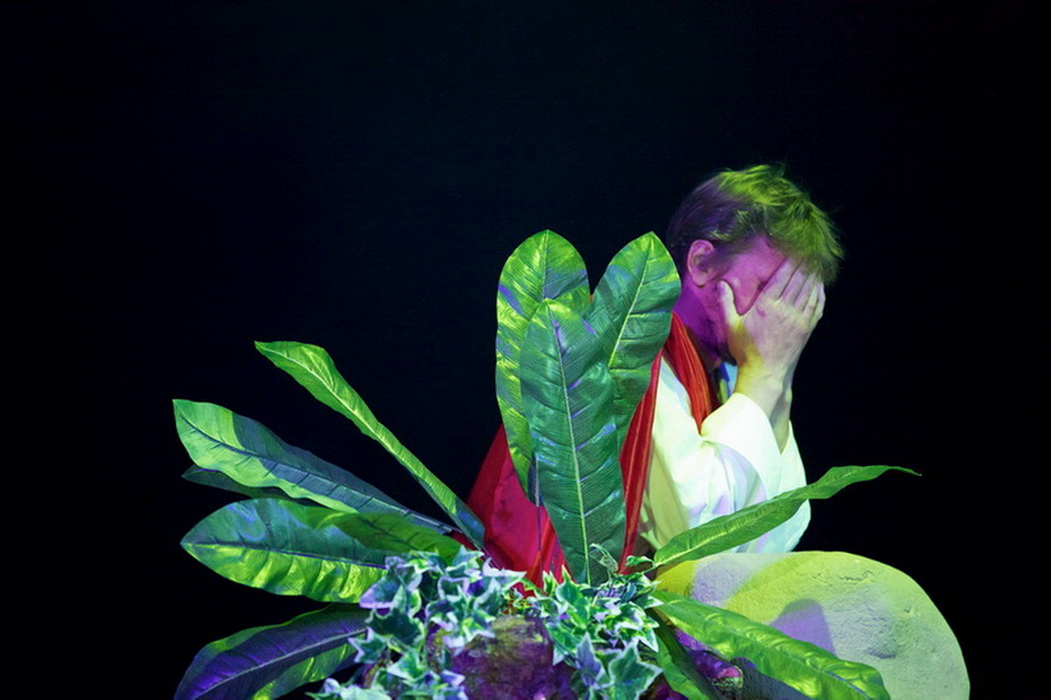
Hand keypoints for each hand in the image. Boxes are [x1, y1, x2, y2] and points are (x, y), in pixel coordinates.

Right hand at [718, 259, 824, 380]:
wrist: (766, 373)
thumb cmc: (746, 350)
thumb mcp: (731, 326)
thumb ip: (726, 303)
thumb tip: (720, 283)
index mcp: (766, 306)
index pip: (782, 276)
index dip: (790, 261)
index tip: (793, 249)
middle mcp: (785, 309)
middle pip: (799, 279)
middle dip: (803, 263)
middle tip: (806, 251)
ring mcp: (799, 319)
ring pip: (810, 290)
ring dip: (813, 275)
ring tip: (814, 263)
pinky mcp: (807, 328)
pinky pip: (818, 305)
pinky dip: (820, 292)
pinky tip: (819, 284)